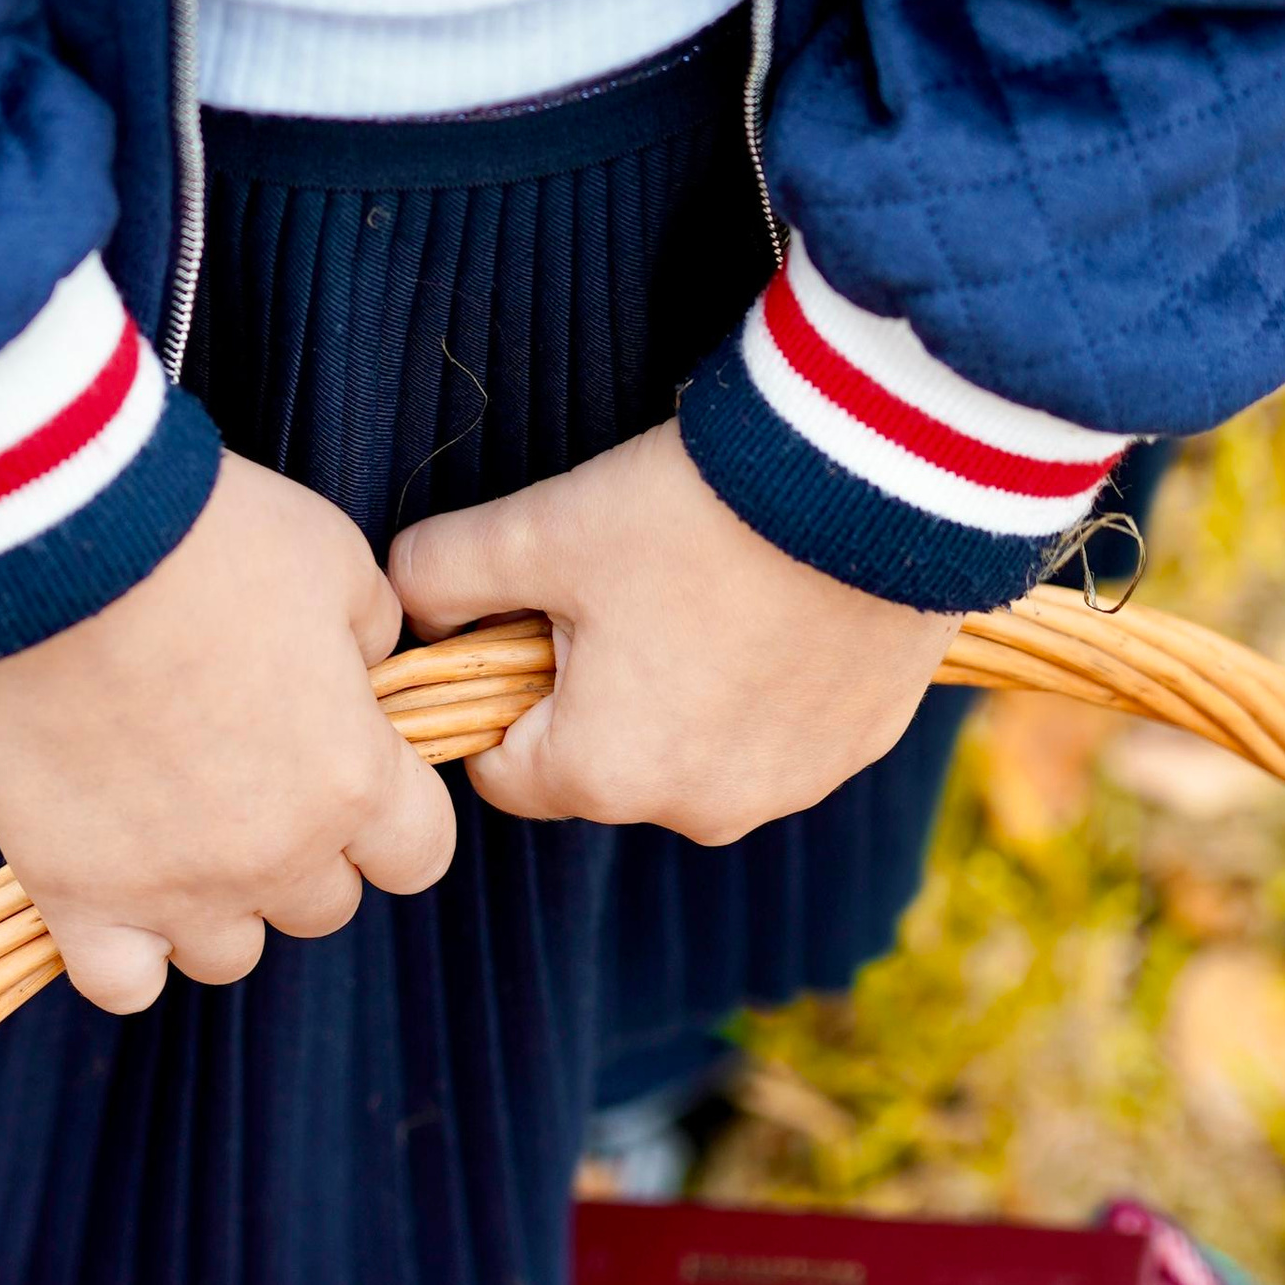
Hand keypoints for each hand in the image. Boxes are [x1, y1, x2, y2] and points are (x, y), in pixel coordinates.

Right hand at [0, 452, 455, 1011]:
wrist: (48, 539)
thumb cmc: (203, 533)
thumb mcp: (333, 558)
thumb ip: (367, 636)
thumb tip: (359, 673)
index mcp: (355, 781)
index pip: (420, 855)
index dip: (389, 810)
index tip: (346, 764)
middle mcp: (278, 856)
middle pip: (321, 905)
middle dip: (300, 847)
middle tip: (242, 770)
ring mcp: (175, 888)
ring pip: (227, 952)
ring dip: (215, 901)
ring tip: (170, 824)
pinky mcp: (75, 894)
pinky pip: (121, 983)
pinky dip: (124, 953)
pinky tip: (113, 892)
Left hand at [388, 421, 957, 843]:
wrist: (876, 472)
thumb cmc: (692, 509)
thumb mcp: (541, 528)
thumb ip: (439, 572)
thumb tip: (408, 607)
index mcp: (604, 775)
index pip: (504, 772)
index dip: (504, 693)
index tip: (536, 620)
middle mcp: (699, 812)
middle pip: (604, 766)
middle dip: (598, 695)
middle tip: (633, 589)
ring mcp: (788, 787)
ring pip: (695, 755)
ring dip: (687, 696)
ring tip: (713, 591)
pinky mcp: (859, 749)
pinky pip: (780, 734)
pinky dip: (767, 688)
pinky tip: (780, 605)